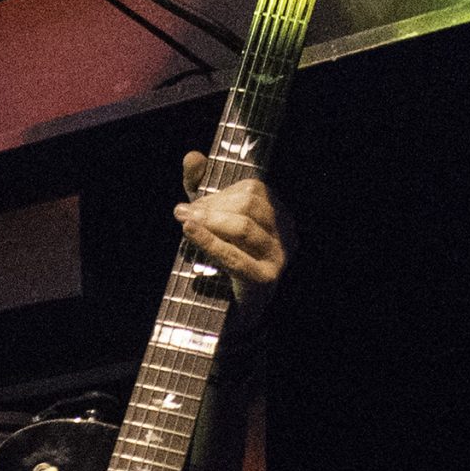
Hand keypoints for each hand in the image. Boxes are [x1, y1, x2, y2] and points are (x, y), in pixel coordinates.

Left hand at [175, 154, 286, 306]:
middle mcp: (286, 234)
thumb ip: (201, 187)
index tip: (192, 203)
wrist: (228, 314)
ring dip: (209, 222)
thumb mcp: (209, 219)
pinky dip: (210, 242)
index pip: (254, 189)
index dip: (220, 191)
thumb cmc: (221, 261)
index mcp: (279, 215)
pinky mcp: (265, 280)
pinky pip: (235, 256)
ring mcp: (279, 258)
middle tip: (183, 212)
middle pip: (250, 205)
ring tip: (184, 222)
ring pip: (243, 227)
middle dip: (212, 205)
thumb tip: (192, 156)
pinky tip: (189, 232)